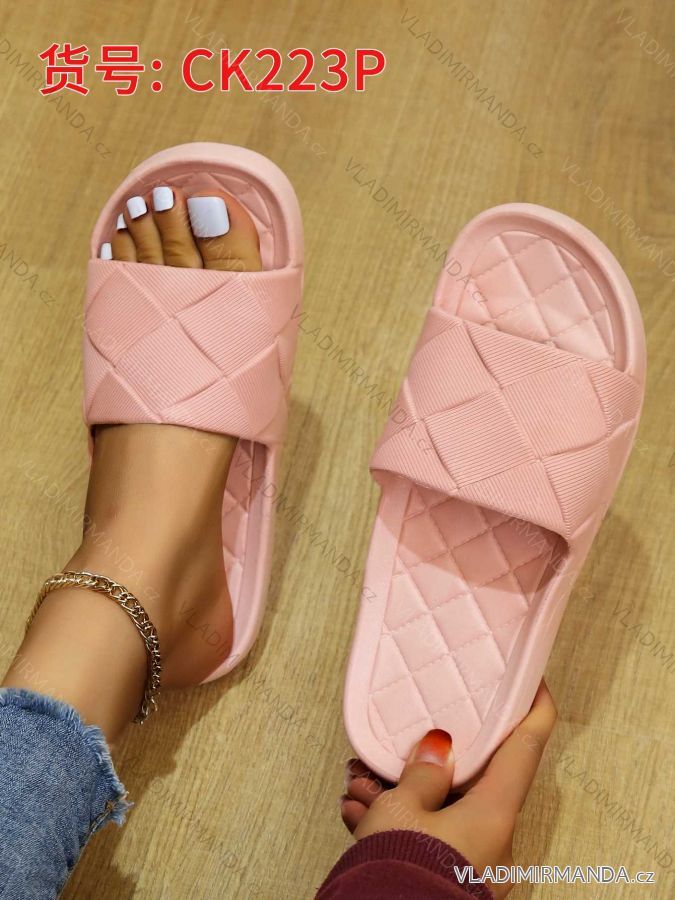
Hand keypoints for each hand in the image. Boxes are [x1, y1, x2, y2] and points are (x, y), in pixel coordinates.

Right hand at [341, 681, 556, 898]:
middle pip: (474, 778)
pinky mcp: (445, 875)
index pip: (526, 746)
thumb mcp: (403, 807)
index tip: (531, 680)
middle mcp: (491, 838)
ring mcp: (470, 859)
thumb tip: (439, 746)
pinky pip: (426, 835)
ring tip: (359, 782)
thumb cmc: (401, 870)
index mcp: (494, 812)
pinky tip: (357, 812)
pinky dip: (396, 821)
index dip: (533, 708)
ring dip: (401, 790)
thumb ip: (422, 771)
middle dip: (432, 757)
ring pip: (442, 806)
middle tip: (402, 739)